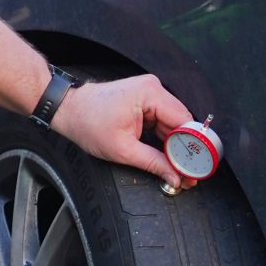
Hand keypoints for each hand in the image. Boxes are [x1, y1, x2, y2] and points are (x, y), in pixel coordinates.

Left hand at [49, 74, 195, 187]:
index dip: (194, 146)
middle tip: (190, 176)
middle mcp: (154, 89)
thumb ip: (153, 163)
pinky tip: (167, 156)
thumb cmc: (87, 123)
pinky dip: (164, 139)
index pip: (184, 122)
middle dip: (185, 150)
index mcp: (151, 94)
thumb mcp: (122, 150)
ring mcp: (150, 93)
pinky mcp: (145, 101)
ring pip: (173, 125)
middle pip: (181, 123)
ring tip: (179, 170)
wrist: (67, 109)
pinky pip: (162, 122)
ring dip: (175, 147)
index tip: (198, 168)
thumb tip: (176, 177)